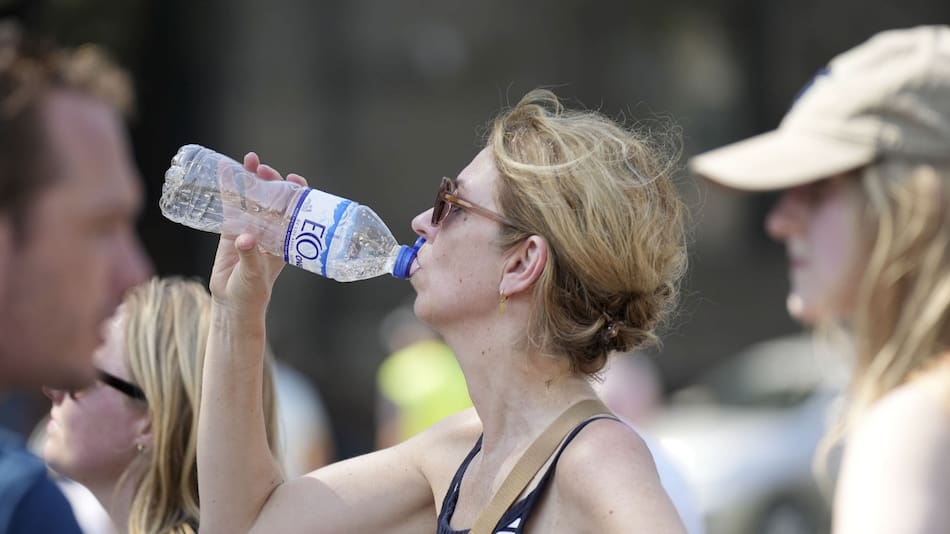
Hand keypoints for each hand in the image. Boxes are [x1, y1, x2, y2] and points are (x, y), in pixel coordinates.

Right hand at [208, 152, 307, 315]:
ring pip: (253, 197)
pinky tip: (225, 170)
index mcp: (285, 239)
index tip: (294, 181)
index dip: (297, 193)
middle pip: (273, 198)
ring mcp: (251, 227)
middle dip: (271, 181)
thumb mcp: (254, 275)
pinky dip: (229, 188)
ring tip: (249, 160)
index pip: (295, 210)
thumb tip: (246, 238)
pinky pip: (231, 205)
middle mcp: (270, 229)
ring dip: (251, 179)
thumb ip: (250, 256)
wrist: (232, 303)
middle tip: (264, 170)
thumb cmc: (251, 292)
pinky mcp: (232, 229)